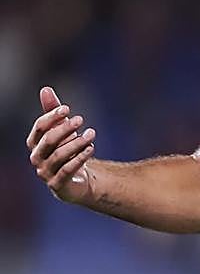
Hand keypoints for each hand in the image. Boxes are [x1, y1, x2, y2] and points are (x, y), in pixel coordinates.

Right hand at [27, 86, 96, 203]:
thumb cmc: (67, 149)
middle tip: (81, 118)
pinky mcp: (58, 184)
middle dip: (65, 129)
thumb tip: (45, 89)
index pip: (39, 128)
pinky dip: (80, 157)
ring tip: (92, 133)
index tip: (67, 108)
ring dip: (77, 143)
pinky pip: (68, 170)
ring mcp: (46, 173)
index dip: (51, 117)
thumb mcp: (62, 129)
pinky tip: (92, 147)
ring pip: (60, 156)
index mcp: (34, 143)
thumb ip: (53, 111)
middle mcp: (37, 158)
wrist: (77, 179)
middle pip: (48, 141)